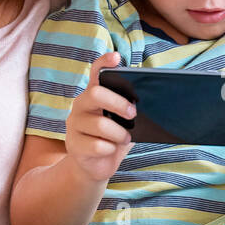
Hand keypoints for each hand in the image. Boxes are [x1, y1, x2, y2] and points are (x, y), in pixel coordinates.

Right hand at [65, 50, 135, 181]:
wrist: (96, 167)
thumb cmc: (113, 139)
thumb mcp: (124, 123)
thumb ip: (130, 111)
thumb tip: (151, 104)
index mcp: (93, 95)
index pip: (96, 73)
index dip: (104, 63)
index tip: (117, 57)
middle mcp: (80, 106)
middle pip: (96, 94)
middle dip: (119, 104)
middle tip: (133, 114)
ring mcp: (74, 125)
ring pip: (100, 124)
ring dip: (119, 134)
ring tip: (124, 138)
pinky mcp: (73, 145)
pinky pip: (97, 146)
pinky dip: (110, 149)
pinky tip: (109, 150)